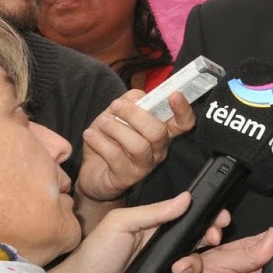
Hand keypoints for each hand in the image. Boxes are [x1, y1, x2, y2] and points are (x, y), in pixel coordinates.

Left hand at [47, 193, 226, 272]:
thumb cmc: (94, 255)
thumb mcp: (121, 223)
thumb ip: (154, 211)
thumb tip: (186, 198)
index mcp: (156, 228)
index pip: (189, 218)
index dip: (207, 216)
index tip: (221, 217)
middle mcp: (164, 248)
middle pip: (199, 241)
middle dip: (210, 238)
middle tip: (212, 238)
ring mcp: (165, 271)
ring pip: (196, 265)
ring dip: (195, 264)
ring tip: (180, 267)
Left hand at [74, 90, 195, 223]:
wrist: (92, 172)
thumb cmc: (109, 140)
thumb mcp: (117, 115)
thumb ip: (129, 102)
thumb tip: (138, 96)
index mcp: (162, 132)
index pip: (183, 123)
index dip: (183, 109)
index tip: (174, 94)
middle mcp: (158, 150)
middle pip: (158, 132)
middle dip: (135, 115)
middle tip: (115, 105)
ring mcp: (144, 166)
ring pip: (138, 146)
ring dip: (116, 129)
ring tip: (101, 121)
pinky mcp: (126, 178)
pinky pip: (116, 157)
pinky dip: (100, 141)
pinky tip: (89, 134)